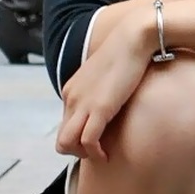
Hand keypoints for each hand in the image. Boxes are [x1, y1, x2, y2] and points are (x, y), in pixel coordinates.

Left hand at [56, 13, 154, 161]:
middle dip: (78, 151)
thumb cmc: (127, 54)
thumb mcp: (107, 75)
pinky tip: (107, 154)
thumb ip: (102, 90)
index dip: (80, 138)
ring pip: (66, 144)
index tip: (98, 140)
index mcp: (72, 90)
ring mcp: (82, 103)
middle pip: (61, 139)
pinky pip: (87, 141)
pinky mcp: (99, 108)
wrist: (133, 38)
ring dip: (83, 155)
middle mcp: (71, 98)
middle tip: (98, 151)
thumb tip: (111, 102)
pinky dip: (95, 153)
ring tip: (101, 154)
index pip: (65, 124)